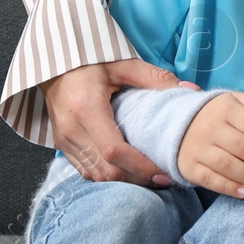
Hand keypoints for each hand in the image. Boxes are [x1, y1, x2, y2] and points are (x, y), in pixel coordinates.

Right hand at [41, 58, 207, 184]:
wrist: (54, 65)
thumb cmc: (89, 62)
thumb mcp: (123, 64)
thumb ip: (156, 78)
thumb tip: (189, 91)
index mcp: (87, 108)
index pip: (114, 151)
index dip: (140, 167)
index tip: (163, 171)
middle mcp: (72, 129)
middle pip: (106, 170)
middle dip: (137, 179)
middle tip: (163, 178)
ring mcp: (64, 140)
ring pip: (95, 175)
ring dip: (123, 181)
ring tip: (149, 177)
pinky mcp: (62, 145)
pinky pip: (85, 170)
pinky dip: (107, 175)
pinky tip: (127, 171)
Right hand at [178, 92, 243, 198]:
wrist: (179, 126)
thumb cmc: (220, 115)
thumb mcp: (236, 101)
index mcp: (225, 109)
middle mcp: (210, 128)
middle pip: (243, 146)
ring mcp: (198, 149)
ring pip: (228, 165)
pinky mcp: (190, 167)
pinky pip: (210, 179)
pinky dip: (229, 187)